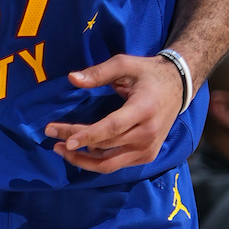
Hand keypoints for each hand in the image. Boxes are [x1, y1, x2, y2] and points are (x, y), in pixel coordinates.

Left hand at [43, 53, 182, 173]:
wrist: (178, 87)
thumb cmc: (148, 73)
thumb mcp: (125, 64)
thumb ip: (99, 72)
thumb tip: (72, 79)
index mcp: (143, 109)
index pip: (112, 128)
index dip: (87, 135)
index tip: (65, 140)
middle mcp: (148, 134)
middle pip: (105, 145)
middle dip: (74, 142)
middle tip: (50, 134)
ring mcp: (149, 149)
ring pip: (109, 163)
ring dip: (82, 159)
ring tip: (59, 149)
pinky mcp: (147, 156)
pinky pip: (117, 164)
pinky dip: (96, 161)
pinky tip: (80, 152)